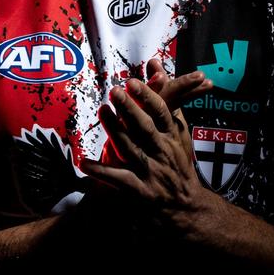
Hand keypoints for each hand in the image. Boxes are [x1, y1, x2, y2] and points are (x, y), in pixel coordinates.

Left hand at [80, 58, 216, 236]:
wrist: (190, 209)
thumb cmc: (180, 166)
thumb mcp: (179, 133)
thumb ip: (167, 101)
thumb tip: (156, 64)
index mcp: (172, 137)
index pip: (162, 113)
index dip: (149, 97)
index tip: (134, 82)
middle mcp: (163, 152)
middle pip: (146, 128)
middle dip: (131, 109)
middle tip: (116, 91)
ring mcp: (152, 172)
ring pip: (131, 148)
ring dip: (115, 130)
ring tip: (102, 112)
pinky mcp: (141, 192)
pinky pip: (118, 179)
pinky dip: (101, 171)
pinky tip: (84, 163)